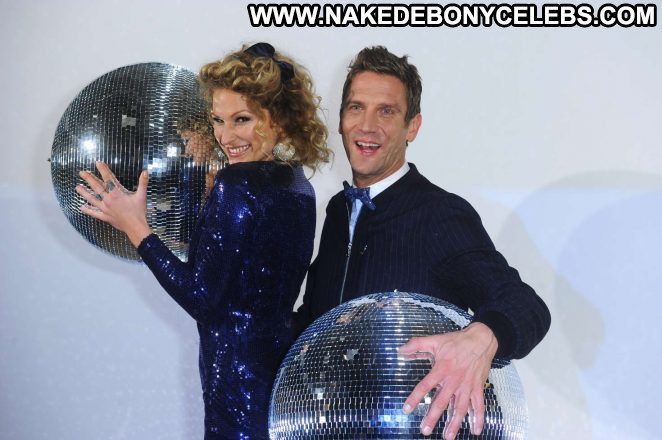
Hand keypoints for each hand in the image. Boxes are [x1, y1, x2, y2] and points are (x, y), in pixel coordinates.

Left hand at [76, 161, 151, 246]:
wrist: (135, 227)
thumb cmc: (139, 212)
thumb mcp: (142, 196)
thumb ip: (143, 183)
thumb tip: (145, 172)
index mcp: (117, 194)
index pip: (108, 179)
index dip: (103, 170)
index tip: (98, 163)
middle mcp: (108, 200)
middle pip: (97, 187)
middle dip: (89, 179)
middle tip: (81, 173)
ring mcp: (105, 209)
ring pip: (92, 199)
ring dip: (84, 193)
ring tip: (77, 187)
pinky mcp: (105, 216)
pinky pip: (94, 213)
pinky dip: (88, 210)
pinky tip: (81, 207)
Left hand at [398, 322, 497, 438]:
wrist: (481, 340)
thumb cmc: (457, 342)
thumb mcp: (435, 340)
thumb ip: (416, 344)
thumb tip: (400, 350)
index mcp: (441, 369)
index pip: (425, 385)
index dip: (415, 397)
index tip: (406, 409)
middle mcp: (454, 380)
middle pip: (441, 402)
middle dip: (433, 417)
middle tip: (424, 430)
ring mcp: (466, 386)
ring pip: (460, 408)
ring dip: (454, 423)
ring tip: (447, 436)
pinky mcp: (477, 388)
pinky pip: (479, 406)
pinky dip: (478, 419)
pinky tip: (475, 431)